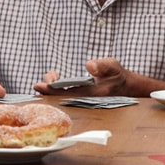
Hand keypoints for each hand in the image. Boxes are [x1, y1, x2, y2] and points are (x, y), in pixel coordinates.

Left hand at [34, 57, 164, 96]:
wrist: (124, 86)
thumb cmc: (117, 75)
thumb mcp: (113, 66)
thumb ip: (102, 65)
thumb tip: (89, 65)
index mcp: (90, 95)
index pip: (66, 95)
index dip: (51, 91)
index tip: (40, 84)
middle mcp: (83, 100)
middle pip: (59, 98)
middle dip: (47, 89)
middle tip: (45, 78)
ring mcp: (80, 99)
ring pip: (60, 97)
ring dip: (51, 87)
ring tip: (51, 75)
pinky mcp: (79, 96)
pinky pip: (63, 94)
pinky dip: (56, 87)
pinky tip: (54, 78)